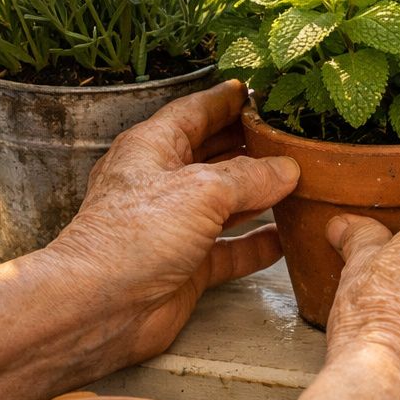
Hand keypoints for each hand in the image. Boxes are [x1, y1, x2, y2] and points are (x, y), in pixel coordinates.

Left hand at [49, 79, 299, 364]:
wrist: (100, 307)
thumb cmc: (132, 238)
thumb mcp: (201, 190)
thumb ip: (250, 176)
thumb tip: (286, 169)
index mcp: (153, 148)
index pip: (195, 112)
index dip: (226, 100)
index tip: (257, 91)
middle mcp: (163, 183)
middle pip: (214, 154)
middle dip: (251, 145)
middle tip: (290, 136)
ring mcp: (175, 226)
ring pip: (226, 203)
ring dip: (260, 195)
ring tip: (299, 181)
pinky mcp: (187, 266)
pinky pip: (230, 250)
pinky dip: (257, 245)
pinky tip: (285, 238)